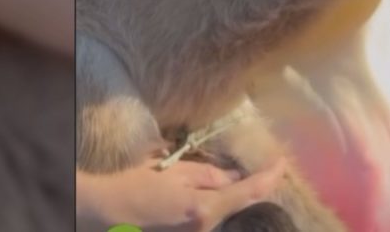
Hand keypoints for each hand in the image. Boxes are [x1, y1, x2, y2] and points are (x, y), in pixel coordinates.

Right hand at [77, 156, 287, 231]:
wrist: (107, 212)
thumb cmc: (138, 186)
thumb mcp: (175, 172)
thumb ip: (209, 175)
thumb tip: (235, 177)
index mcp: (204, 209)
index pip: (248, 192)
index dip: (269, 177)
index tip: (282, 163)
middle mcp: (205, 228)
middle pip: (239, 206)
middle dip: (254, 187)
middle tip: (266, 167)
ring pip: (226, 213)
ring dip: (236, 197)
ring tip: (244, 177)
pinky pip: (211, 219)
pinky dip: (219, 206)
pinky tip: (218, 193)